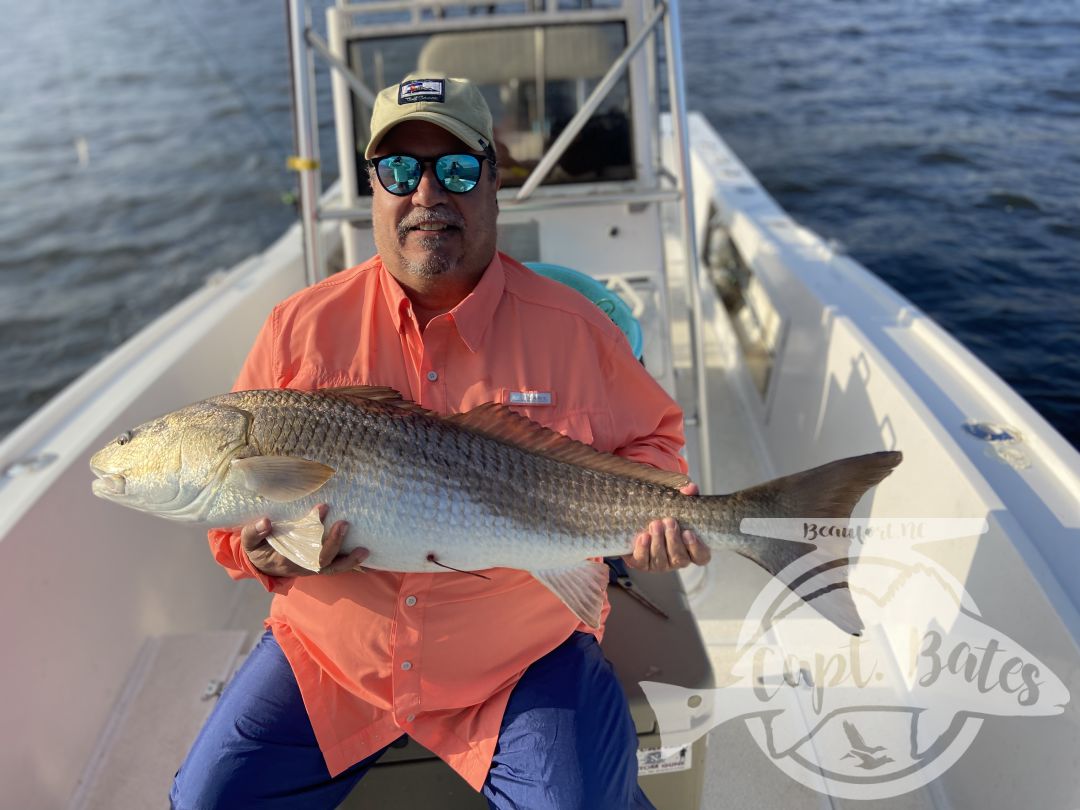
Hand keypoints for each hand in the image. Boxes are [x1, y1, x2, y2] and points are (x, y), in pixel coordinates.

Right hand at [239, 504, 368, 576]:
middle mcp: (303, 566)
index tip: (322, 508)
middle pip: (323, 559)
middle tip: (344, 522)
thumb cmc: (258, 549)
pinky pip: (338, 567)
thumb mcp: (249, 542)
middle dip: (335, 542)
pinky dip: (351, 564)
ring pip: (334, 568)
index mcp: (286, 560)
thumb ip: (253, 532)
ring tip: (365, 550)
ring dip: (350, 560)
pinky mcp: (320, 565)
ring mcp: (313, 568)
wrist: (262, 564)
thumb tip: (265, 521)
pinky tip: (365, 555)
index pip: (304, 549)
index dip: (315, 531)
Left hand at [623, 483, 710, 571]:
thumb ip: (688, 496)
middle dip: (673, 540)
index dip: (696, 548)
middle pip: (680, 558)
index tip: (688, 532)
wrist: (642, 517)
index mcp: (692, 549)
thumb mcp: (680, 504)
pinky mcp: (643, 563)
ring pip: (662, 561)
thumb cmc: (668, 513)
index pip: (701, 557)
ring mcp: (661, 564)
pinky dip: (643, 549)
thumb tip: (689, 488)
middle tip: (669, 521)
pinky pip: (643, 561)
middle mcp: (678, 559)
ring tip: (655, 524)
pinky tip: (643, 536)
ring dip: (658, 542)